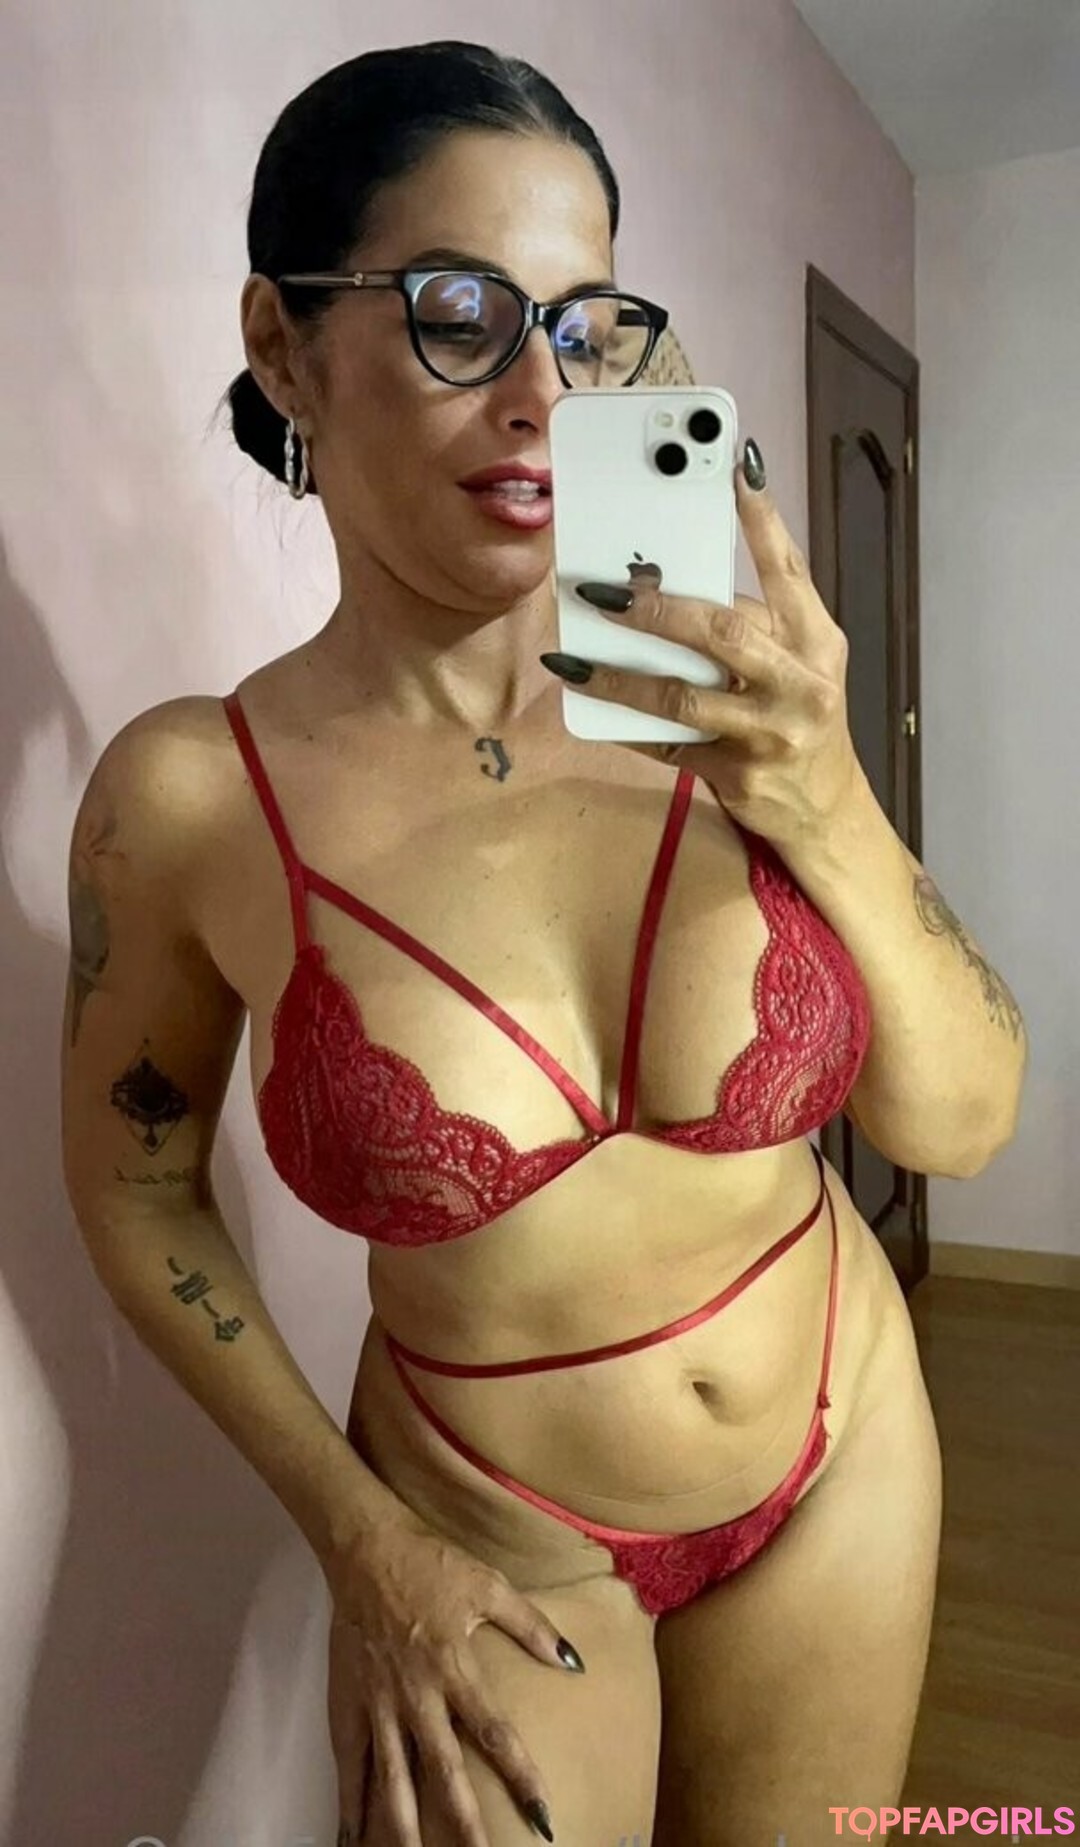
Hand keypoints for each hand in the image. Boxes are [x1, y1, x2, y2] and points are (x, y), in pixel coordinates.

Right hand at [323, 1514, 580, 1845]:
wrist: (366, 1549)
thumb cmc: (432, 1565)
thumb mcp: (490, 1586)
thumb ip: (533, 1627)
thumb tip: (573, 1662)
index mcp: (456, 1669)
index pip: (496, 1735)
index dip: (521, 1778)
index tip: (543, 1816)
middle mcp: (417, 1696)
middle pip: (444, 1773)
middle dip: (464, 1824)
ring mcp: (378, 1704)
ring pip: (392, 1779)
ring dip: (404, 1828)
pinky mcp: (347, 1703)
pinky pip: (348, 1763)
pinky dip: (348, 1803)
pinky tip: (350, 1838)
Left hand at [542, 448, 859, 849]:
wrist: (827, 810)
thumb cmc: (800, 719)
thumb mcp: (798, 665)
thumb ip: (755, 624)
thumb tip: (670, 582)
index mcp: (816, 640)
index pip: (788, 568)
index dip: (762, 518)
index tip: (736, 467)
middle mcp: (800, 682)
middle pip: (721, 632)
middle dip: (655, 609)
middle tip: (601, 590)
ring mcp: (770, 732)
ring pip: (683, 697)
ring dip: (620, 677)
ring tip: (572, 661)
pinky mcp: (739, 774)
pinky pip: (669, 746)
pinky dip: (627, 727)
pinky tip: (592, 708)